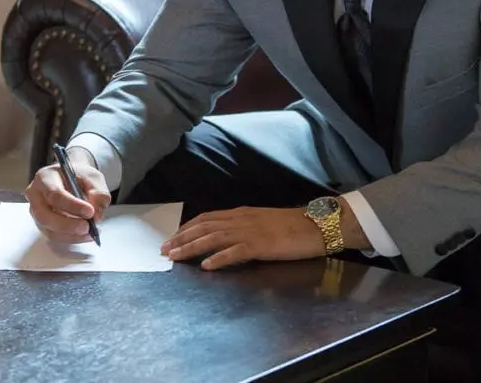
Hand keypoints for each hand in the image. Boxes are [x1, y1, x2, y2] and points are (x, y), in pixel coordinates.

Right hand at [24, 149, 110, 242]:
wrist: (74, 178)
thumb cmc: (81, 176)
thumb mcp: (94, 178)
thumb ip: (98, 194)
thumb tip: (96, 215)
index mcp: (45, 178)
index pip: (54, 194)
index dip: (72, 205)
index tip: (90, 211)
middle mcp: (35, 195)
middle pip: (45, 216)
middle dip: (67, 225)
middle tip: (87, 227)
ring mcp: (36, 211)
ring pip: (48, 229)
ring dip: (71, 235)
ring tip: (90, 233)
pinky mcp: (42, 224)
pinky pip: (54, 235)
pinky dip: (71, 238)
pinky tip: (85, 235)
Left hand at [160, 206, 324, 269]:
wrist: (317, 224)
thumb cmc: (293, 226)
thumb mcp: (263, 222)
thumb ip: (244, 227)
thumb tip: (226, 237)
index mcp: (242, 214)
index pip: (207, 218)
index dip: (187, 228)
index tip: (172, 238)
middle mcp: (242, 219)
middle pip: (204, 227)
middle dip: (181, 238)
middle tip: (164, 249)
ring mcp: (251, 232)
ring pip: (214, 238)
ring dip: (191, 247)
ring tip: (175, 256)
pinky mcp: (261, 245)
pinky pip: (236, 252)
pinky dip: (219, 258)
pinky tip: (206, 266)